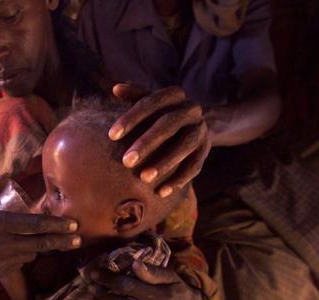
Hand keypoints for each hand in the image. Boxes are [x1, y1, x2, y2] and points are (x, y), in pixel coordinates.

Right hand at [0, 176, 80, 289]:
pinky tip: (22, 251)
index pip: (34, 224)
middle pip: (41, 243)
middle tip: (78, 238)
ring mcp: (2, 260)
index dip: (56, 225)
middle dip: (62, 241)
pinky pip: (20, 263)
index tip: (72, 224)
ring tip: (48, 242)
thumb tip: (5, 175)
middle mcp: (4, 243)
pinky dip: (24, 256)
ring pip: (32, 253)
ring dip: (39, 248)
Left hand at [111, 83, 210, 197]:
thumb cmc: (163, 113)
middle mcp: (191, 110)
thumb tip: (116, 88)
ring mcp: (201, 130)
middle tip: (125, 162)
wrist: (199, 123)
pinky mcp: (206, 150)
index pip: (151, 102)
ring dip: (164, 163)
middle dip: (146, 143)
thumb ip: (135, 96)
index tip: (111, 135)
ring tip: (143, 178)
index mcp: (175, 95)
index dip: (131, 118)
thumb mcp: (151, 103)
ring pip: (185, 146)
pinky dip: (178, 180)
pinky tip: (161, 192)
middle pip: (168, 125)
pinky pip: (195, 166)